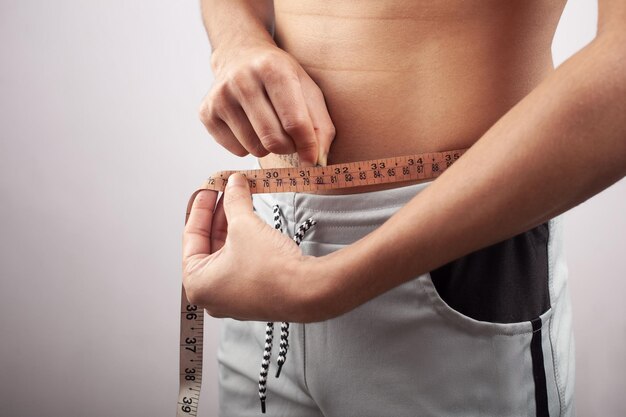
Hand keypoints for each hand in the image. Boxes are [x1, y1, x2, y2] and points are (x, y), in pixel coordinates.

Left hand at [182, 173, 323, 321]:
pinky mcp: (254, 295)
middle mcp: (212, 295)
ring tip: (241, 201)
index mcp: (198, 283)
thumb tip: (233, 184)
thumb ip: (234, 201)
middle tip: (227, 192)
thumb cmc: (271, 272)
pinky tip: (253, 222)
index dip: (201, 207)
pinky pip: (242, 262)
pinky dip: (245, 241)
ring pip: (228, 253)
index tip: (208, 190)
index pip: (192, 236)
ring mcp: (234, 297)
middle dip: (220, 215)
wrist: (307, 290)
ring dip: (234, 226)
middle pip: (209, 244)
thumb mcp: (245, 225)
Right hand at [198, 41, 335, 166]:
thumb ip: (321, 126)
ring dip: (268, 147)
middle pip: (273, 140)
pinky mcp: (206, 113)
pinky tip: (249, 126)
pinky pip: (237, 150)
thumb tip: (317, 161)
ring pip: (255, 148)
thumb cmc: (280, 77)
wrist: (239, 55)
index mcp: (273, 69)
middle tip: (290, 139)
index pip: (295, 122)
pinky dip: (248, 146)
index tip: (312, 158)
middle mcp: (242, 80)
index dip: (308, 146)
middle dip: (288, 148)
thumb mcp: (308, 91)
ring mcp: (220, 97)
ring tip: (269, 127)